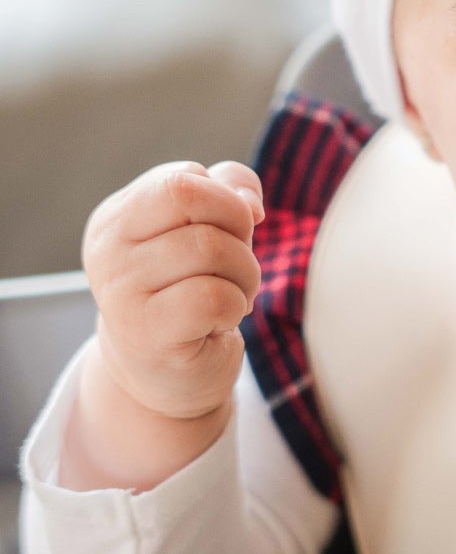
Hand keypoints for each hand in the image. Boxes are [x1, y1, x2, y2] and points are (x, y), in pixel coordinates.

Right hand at [82, 160, 263, 424]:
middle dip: (239, 231)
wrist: (163, 375)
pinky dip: (235, 306)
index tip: (228, 233)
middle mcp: (108, 251)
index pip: (183, 179)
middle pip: (196, 203)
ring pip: (213, 248)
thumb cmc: (188, 292)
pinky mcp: (147, 333)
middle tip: (235, 266)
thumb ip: (227, 194)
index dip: (226, 201)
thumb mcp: (204, 232)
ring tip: (231, 296)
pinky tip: (219, 322)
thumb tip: (248, 200)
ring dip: (245, 274)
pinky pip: (215, 296)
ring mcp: (121, 293)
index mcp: (115, 219)